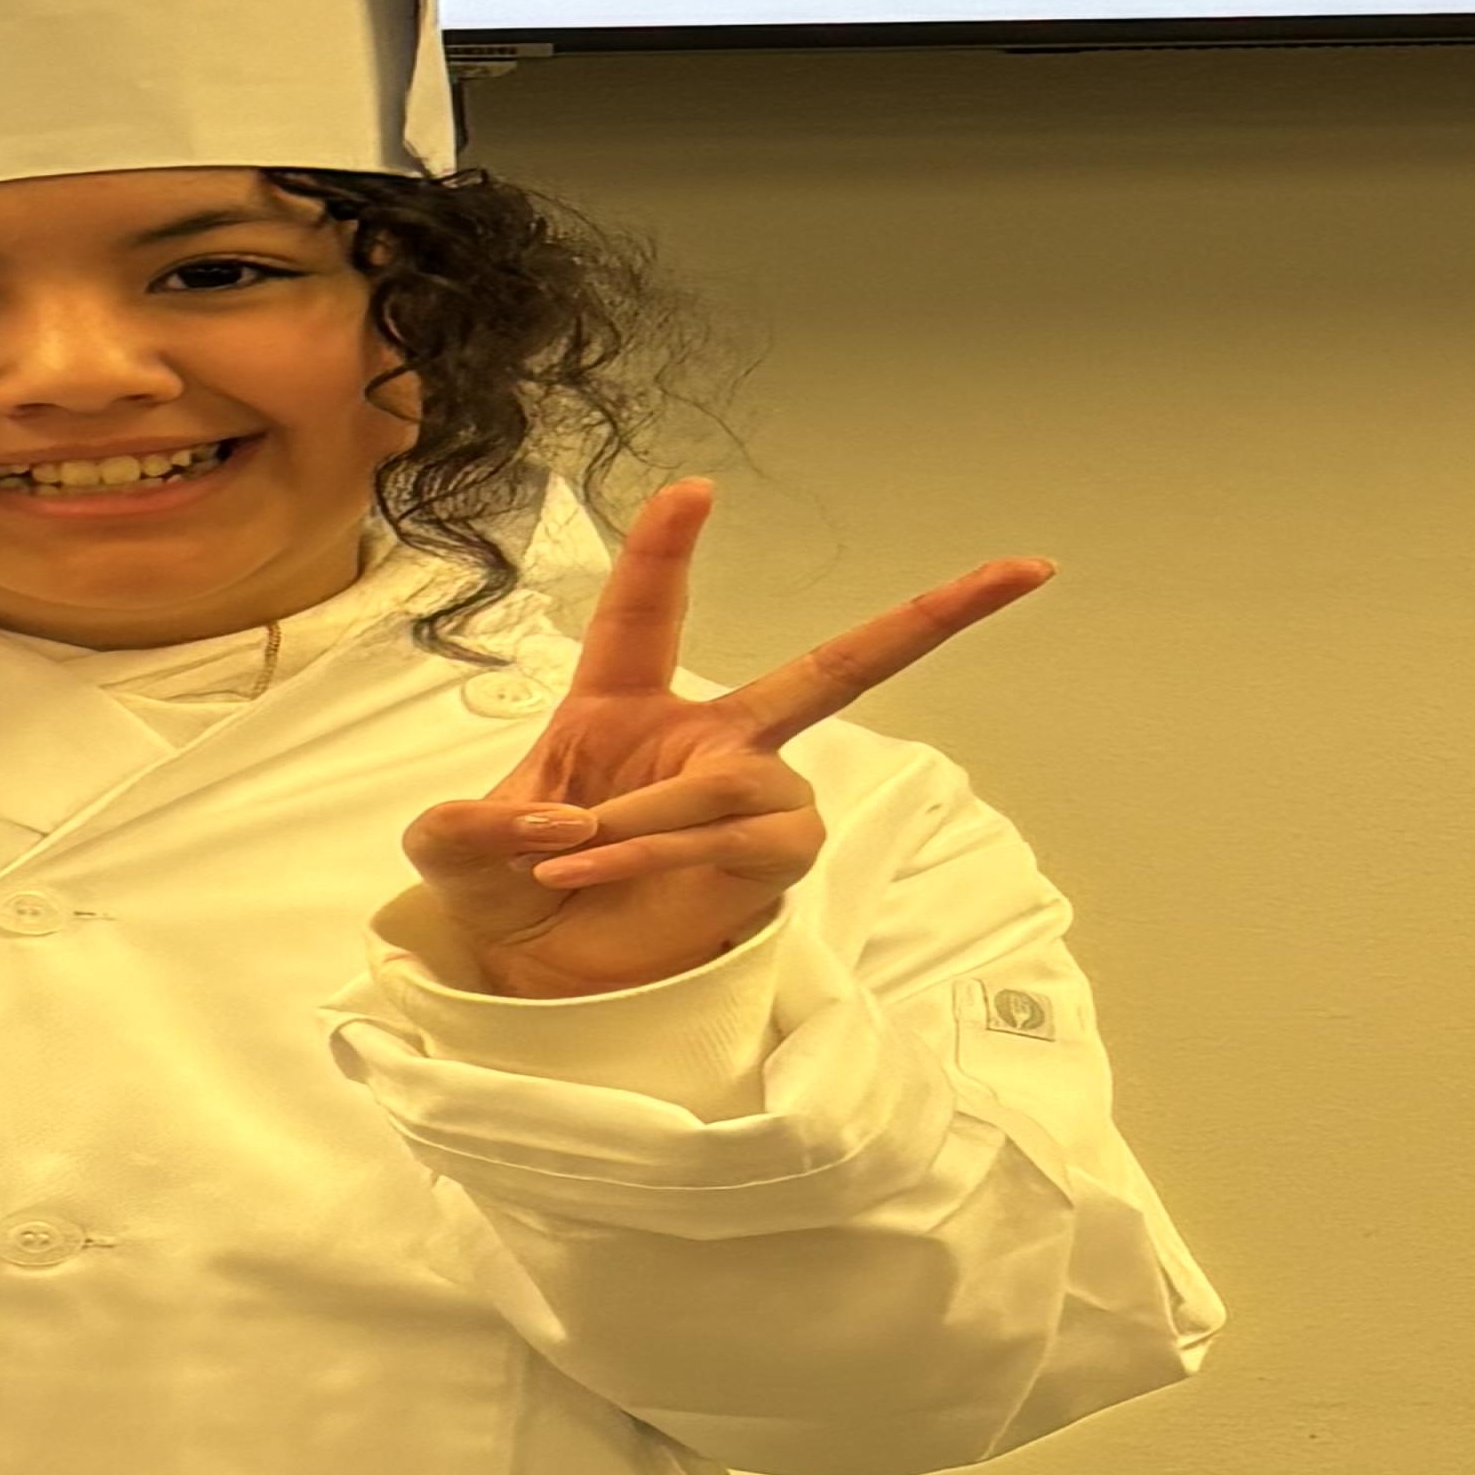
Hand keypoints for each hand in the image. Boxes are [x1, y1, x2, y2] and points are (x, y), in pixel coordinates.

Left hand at [393, 481, 1053, 996]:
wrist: (541, 985)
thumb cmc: (510, 895)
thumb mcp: (450, 857)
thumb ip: (461, 829)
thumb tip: (538, 824)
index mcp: (626, 706)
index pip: (649, 614)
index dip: (668, 549)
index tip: (693, 488)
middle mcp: (711, 741)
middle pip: (835, 669)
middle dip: (933, 616)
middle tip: (1024, 568)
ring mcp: (755, 801)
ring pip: (729, 782)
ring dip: (639, 820)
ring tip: (562, 856)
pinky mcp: (772, 863)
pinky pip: (735, 838)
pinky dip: (655, 852)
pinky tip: (591, 866)